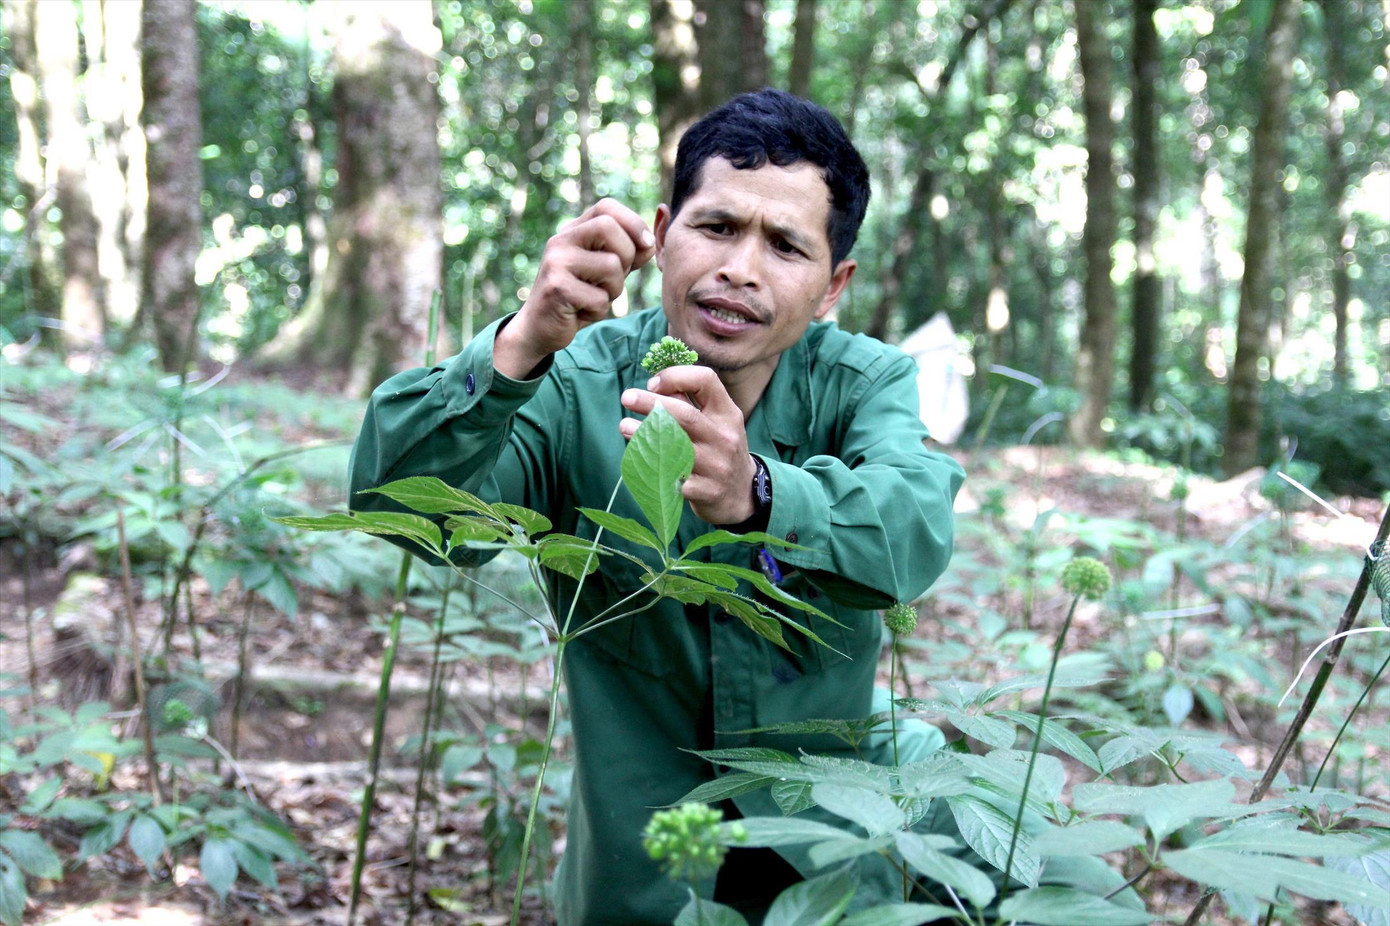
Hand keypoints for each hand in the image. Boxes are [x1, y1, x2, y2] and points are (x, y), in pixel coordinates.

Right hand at [495, 199, 655, 378]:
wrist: (539, 328)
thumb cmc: (578, 297)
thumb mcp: (605, 271)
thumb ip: (627, 254)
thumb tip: (650, 242)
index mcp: (573, 231)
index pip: (606, 207)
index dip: (632, 222)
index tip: (646, 244)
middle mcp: (561, 240)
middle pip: (609, 228)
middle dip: (626, 257)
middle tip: (612, 280)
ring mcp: (556, 262)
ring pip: (611, 266)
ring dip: (614, 290)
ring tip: (594, 298)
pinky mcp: (557, 288)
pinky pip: (600, 298)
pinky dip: (598, 310)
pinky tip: (581, 312)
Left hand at [619, 365, 757, 525]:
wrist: (742, 494)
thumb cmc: (720, 450)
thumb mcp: (717, 424)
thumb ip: (689, 403)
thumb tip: (654, 386)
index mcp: (728, 414)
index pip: (706, 381)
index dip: (676, 376)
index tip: (652, 383)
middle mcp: (724, 437)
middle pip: (685, 414)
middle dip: (650, 403)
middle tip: (627, 397)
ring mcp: (717, 466)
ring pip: (675, 448)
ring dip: (644, 435)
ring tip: (624, 425)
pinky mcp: (706, 491)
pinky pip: (673, 479)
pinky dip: (652, 469)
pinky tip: (637, 461)